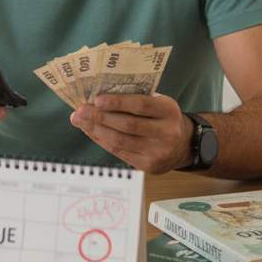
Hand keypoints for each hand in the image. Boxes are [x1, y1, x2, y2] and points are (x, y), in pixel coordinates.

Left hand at [70, 92, 192, 173]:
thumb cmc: (162, 117)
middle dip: (99, 117)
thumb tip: (97, 95)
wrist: (183, 146)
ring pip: (120, 141)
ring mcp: (158, 152)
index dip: (117, 103)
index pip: (140, 105)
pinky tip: (90, 131)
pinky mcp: (148, 166)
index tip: (96, 99)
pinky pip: (118, 152)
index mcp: (169, 111)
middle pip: (127, 125)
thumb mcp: (157, 102)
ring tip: (79, 120)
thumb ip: (134, 97)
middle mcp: (167, 133)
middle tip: (80, 110)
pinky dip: (101, 141)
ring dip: (95, 130)